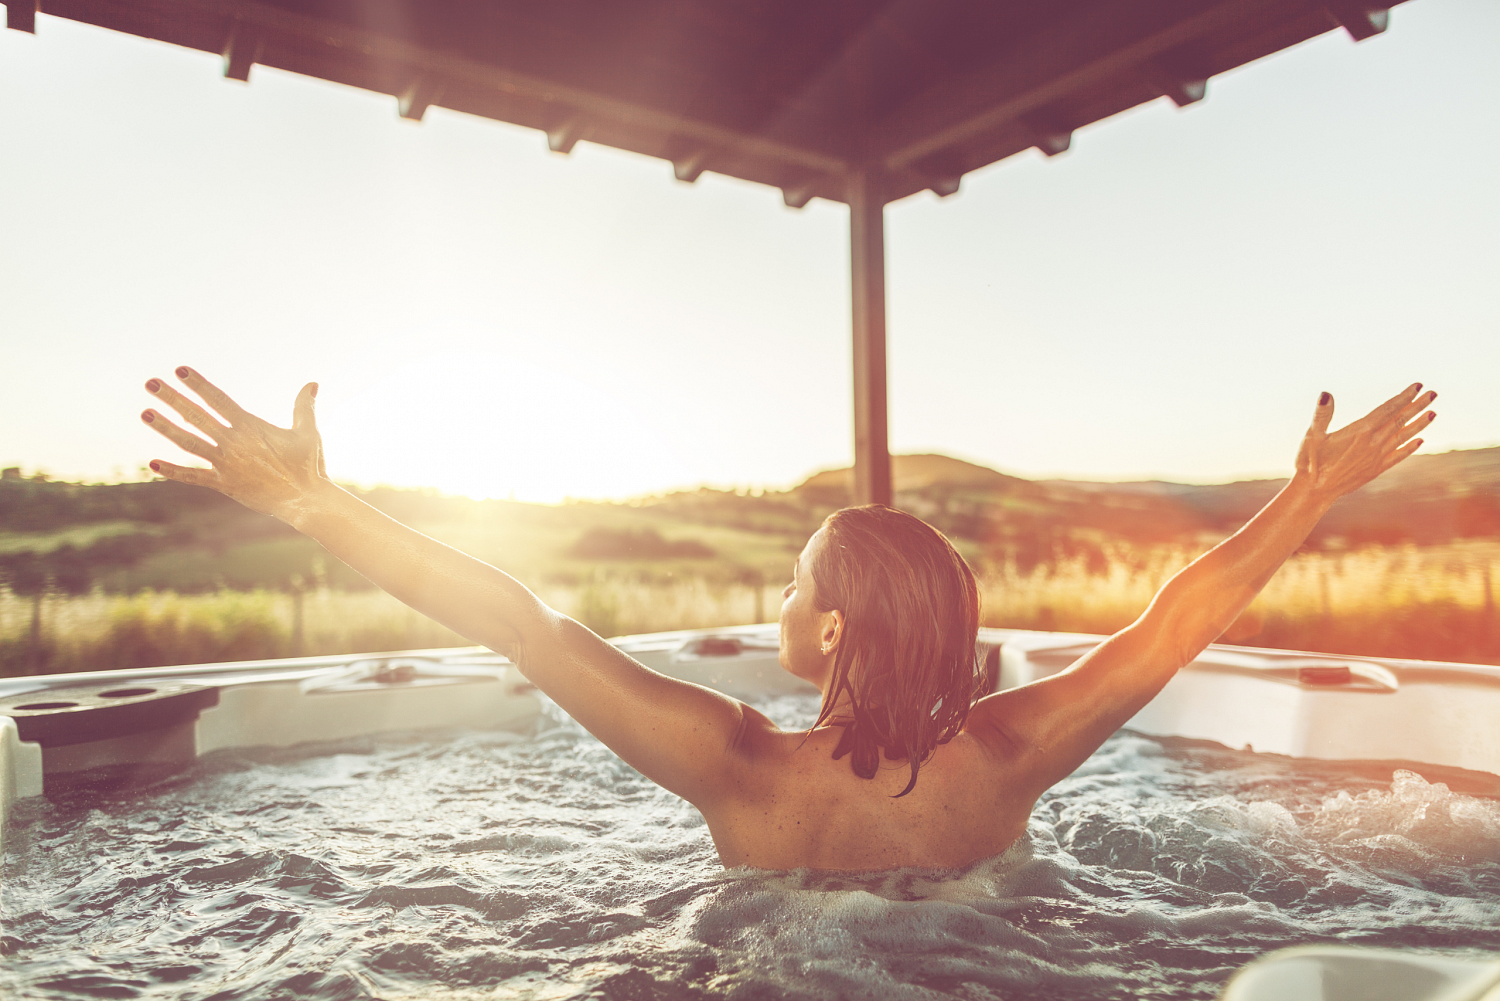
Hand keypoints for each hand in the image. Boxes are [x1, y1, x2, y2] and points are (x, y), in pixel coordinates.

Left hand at [140, 367, 327, 520]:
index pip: (218, 400)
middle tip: (151, 383)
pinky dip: (173, 470)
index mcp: (251, 427)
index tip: (180, 371)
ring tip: (145, 413)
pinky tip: (152, 463)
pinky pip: (194, 476)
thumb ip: (304, 406)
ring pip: (189, 442)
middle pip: (196, 416)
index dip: (199, 384)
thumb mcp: (308, 432)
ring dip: (165, 427)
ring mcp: (226, 464)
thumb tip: (312, 383)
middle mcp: (234, 443)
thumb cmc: (309, 465)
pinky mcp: (225, 484)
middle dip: (172, 398)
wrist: (305, 499)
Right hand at [1296, 383, 1435, 502]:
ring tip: (1433, 413)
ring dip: (1419, 424)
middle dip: (1418, 406)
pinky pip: (1398, 456)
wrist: (1314, 491)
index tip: (1417, 386)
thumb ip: (1322, 415)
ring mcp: (1377, 457)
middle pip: (1400, 421)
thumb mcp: (1312, 436)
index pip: (1388, 410)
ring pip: (1403, 437)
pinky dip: (1410, 447)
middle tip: (1433, 394)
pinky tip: (1420, 441)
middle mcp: (1373, 444)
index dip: (1403, 397)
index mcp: (1360, 432)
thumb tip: (1326, 394)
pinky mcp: (1376, 469)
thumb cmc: (1310, 462)